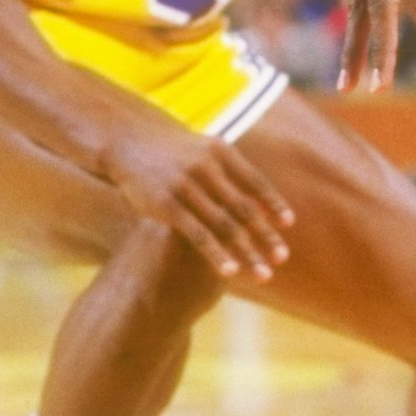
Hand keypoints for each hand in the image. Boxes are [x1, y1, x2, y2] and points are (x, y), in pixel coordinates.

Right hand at [101, 112, 295, 282]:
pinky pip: (198, 234)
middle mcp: (208, 168)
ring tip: (264, 276)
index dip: (273, 203)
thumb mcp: (202, 151)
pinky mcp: (167, 205)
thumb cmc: (171, 151)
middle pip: (245, 208)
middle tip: (282, 258)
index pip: (255, 181)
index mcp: (222, 153)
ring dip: (248, 253)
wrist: (127, 139)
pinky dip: (217, 254)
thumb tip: (260, 198)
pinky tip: (231, 272)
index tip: (288, 224)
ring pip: (225, 226)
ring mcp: (187, 186)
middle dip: (266, 235)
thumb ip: (230, 173)